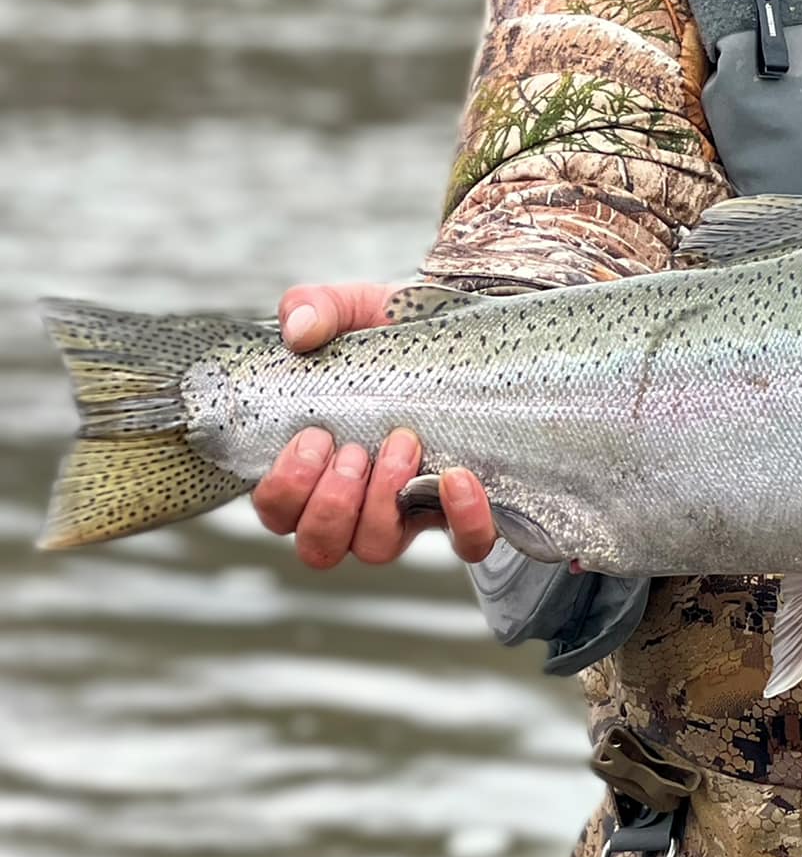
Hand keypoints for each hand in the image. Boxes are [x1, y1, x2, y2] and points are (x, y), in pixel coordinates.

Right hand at [251, 280, 496, 568]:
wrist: (463, 329)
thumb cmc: (395, 330)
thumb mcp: (355, 308)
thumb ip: (315, 307)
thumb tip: (299, 330)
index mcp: (316, 464)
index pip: (279, 511)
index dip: (286, 489)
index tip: (314, 436)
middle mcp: (356, 499)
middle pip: (319, 547)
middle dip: (330, 504)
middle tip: (352, 449)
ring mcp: (409, 510)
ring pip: (377, 549)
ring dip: (382, 503)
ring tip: (402, 443)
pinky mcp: (463, 508)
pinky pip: (467, 545)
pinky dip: (463, 521)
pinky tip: (457, 478)